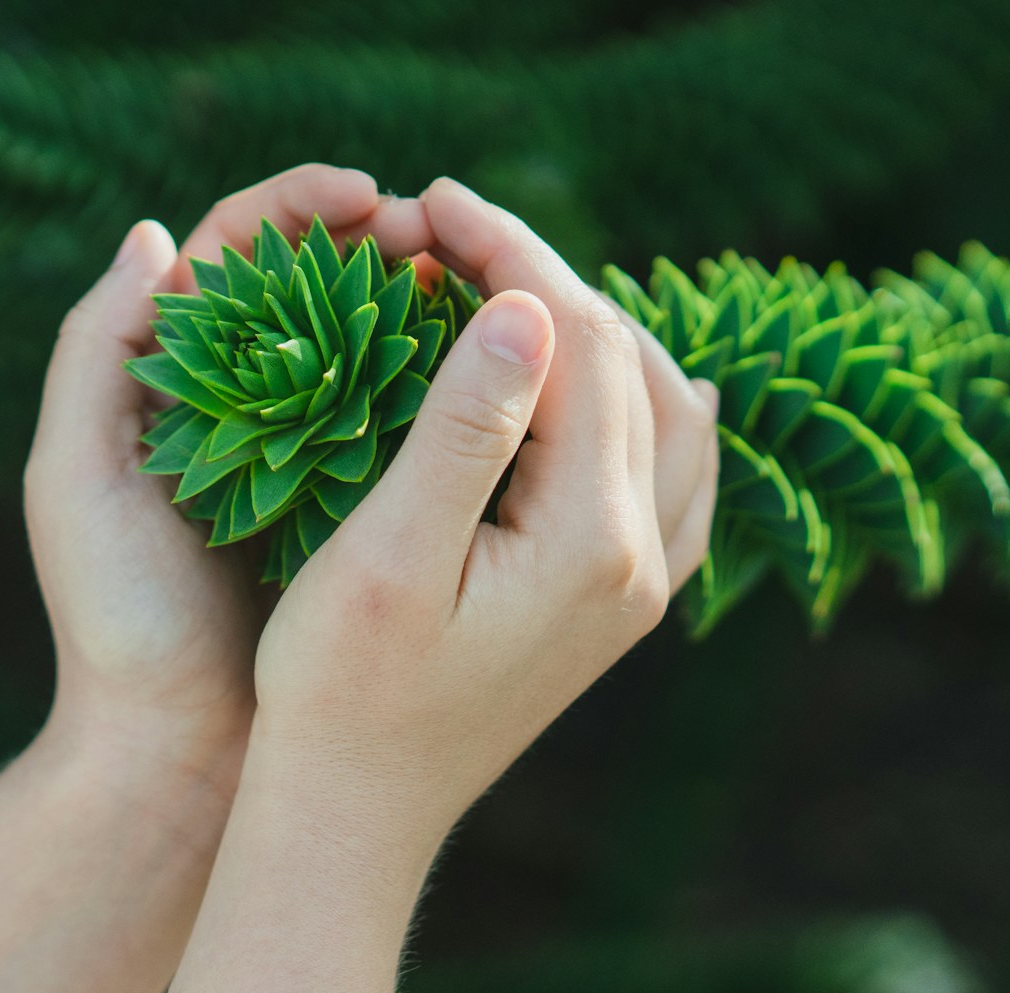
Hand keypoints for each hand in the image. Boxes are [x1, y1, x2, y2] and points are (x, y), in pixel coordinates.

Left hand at [0, 164, 423, 992]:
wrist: (177, 749)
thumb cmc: (117, 617)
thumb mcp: (75, 481)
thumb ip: (94, 354)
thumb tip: (155, 236)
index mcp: (173, 375)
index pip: (239, 250)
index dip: (303, 206)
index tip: (371, 197)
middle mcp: (244, 398)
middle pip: (321, 280)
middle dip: (384, 239)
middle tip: (447, 235)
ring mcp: (307, 449)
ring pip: (374, 343)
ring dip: (426, 302)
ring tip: (484, 283)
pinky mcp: (359, 504)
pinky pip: (410, 421)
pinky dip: (450, 385)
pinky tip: (497, 370)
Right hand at [171, 177, 718, 992]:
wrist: (357, 810)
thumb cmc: (338, 687)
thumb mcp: (386, 554)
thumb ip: (465, 427)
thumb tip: (528, 304)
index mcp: (590, 539)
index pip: (577, 343)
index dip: (508, 251)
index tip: (430, 201)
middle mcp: (642, 557)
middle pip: (626, 362)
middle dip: (540, 276)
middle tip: (443, 230)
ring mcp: (643, 584)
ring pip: (665, 408)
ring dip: (590, 329)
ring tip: (499, 287)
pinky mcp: (621, 601)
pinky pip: (671, 469)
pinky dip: (631, 398)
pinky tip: (589, 381)